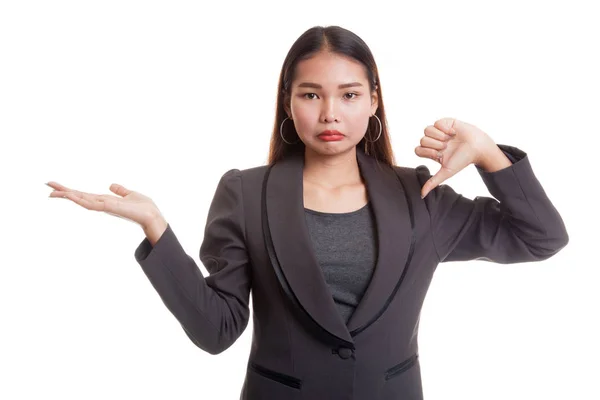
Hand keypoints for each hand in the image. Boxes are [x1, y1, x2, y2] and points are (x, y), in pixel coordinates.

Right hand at [47, 181, 162, 228]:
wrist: (152, 215)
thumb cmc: (144, 208)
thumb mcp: (130, 194)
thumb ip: (120, 191)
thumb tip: (111, 185)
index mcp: (106, 201)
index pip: (85, 195)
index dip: (72, 191)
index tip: (58, 186)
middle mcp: (102, 204)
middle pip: (79, 197)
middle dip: (64, 192)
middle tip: (47, 185)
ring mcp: (104, 207)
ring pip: (81, 200)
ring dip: (67, 195)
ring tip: (52, 190)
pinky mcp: (108, 208)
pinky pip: (91, 203)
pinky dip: (80, 199)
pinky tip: (70, 195)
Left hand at [414, 118, 495, 198]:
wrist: (478, 148)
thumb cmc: (463, 160)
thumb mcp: (446, 172)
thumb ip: (433, 182)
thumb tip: (421, 196)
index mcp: (431, 152)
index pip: (418, 150)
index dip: (428, 152)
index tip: (440, 155)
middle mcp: (434, 141)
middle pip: (422, 140)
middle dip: (435, 144)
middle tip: (447, 147)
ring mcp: (439, 131)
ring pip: (427, 130)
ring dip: (439, 136)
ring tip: (450, 139)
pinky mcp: (446, 122)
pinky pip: (437, 122)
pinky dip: (445, 128)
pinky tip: (453, 132)